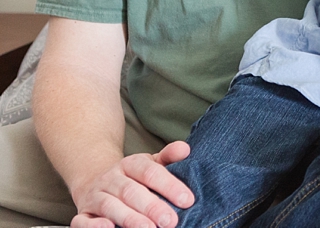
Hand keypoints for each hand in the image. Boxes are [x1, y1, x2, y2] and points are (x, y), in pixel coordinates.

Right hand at [69, 141, 193, 227]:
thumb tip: (185, 149)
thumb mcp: (151, 163)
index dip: (169, 186)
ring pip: (110, 206)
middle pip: (131, 191)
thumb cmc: (133, 177)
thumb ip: (168, 157)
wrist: (94, 180)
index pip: (150, 172)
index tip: (187, 200)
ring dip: (129, 218)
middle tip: (170, 220)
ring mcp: (96, 196)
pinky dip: (94, 227)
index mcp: (131, 164)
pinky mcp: (83, 214)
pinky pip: (82, 221)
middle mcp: (111, 179)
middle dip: (152, 207)